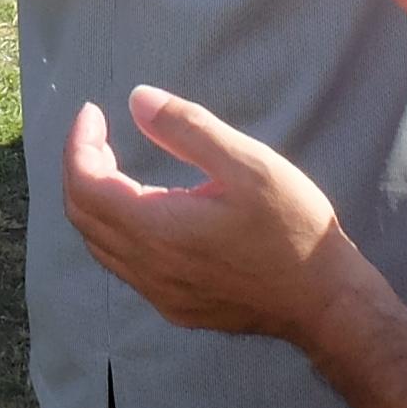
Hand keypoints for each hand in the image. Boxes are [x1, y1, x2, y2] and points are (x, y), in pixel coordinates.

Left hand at [61, 87, 366, 351]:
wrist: (327, 302)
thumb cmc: (293, 228)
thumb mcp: (246, 163)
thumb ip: (186, 128)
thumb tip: (135, 99)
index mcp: (158, 231)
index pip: (85, 186)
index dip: (79, 144)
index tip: (94, 112)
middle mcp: (149, 269)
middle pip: (83, 217)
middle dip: (82, 167)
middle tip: (102, 133)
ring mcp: (162, 295)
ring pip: (101, 246)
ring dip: (96, 200)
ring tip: (114, 163)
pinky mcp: (177, 308)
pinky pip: (125, 266)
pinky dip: (116, 229)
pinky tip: (144, 208)